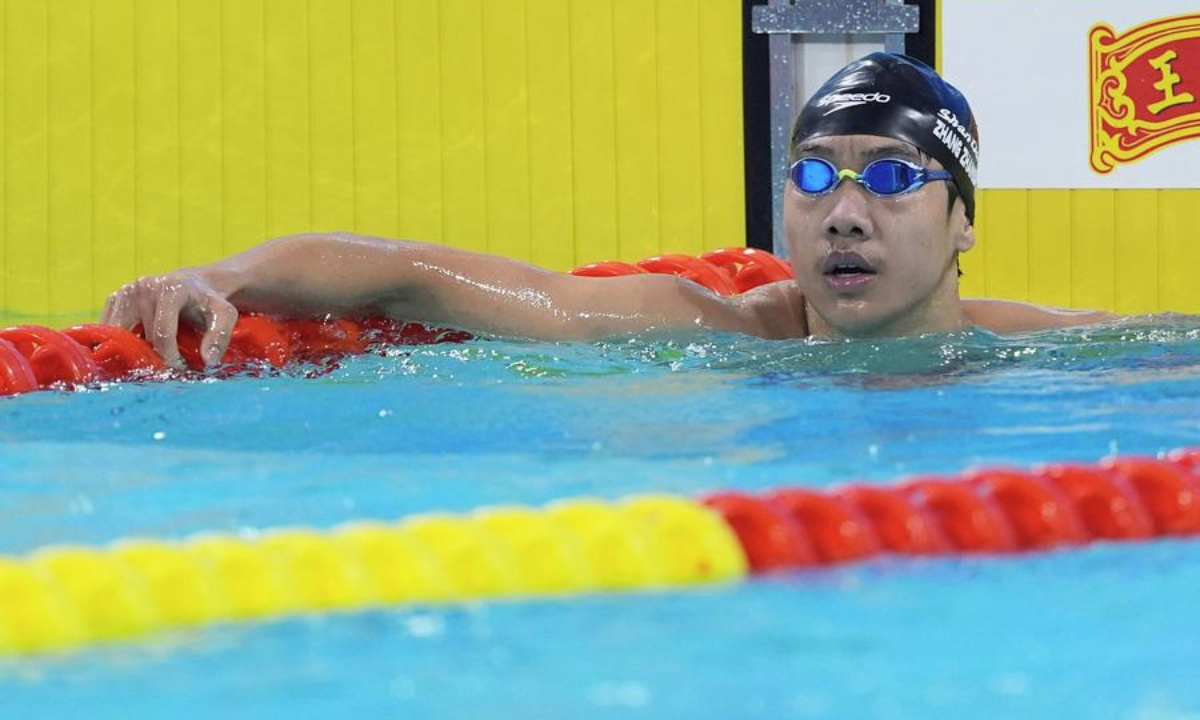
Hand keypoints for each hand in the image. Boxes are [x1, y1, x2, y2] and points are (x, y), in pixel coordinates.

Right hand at [101, 270, 238, 367]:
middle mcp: (143, 286)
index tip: (178, 370)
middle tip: (162, 371)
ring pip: (118, 334)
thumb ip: (220, 336)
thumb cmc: (210, 303)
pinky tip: (135, 352)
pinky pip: (109, 329)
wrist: (195, 285)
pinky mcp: (115, 298)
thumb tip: (208, 362)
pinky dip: (119, 343)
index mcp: (169, 289)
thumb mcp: (225, 315)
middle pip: (138, 335)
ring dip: (130, 352)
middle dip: (148, 356)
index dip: (169, 357)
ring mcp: (125, 291)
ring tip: (149, 363)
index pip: (162, 333)